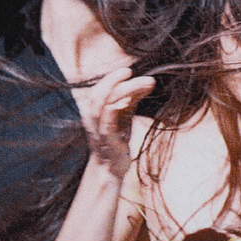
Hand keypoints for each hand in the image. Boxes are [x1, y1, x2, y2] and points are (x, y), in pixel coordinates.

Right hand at [74, 64, 155, 179]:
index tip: (129, 71)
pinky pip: (107, 122)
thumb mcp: (124, 117)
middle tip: (131, 72)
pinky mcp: (107, 140)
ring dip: (122, 90)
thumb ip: (130, 100)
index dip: (113, 77)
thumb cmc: (117, 141)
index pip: (100, 88)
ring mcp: (99, 129)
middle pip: (99, 92)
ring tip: (141, 84)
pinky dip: (114, 109)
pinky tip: (127, 101)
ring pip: (102, 103)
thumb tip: (147, 82)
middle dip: (114, 79)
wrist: (110, 169)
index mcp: (96, 110)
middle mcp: (93, 118)